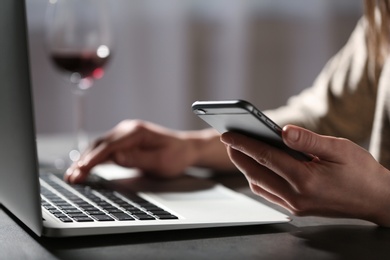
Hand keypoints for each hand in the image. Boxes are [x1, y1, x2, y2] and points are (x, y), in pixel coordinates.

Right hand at [65, 120, 196, 182]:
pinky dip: (93, 159)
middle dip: (84, 161)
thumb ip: (138, 159)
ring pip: (99, 147)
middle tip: (72, 177)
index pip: (110, 146)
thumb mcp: (160, 161)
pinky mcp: (124, 141)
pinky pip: (104, 150)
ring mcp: (125, 134)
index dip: (94, 158)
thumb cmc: (175, 156)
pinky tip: (83, 168)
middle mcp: (128, 129)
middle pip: (100, 145)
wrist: (185, 149)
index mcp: (137, 132)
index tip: (82, 169)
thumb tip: (116, 156)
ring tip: (72, 176)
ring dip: (85, 160)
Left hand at [220, 125, 389, 225]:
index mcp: (306, 179)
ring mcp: (295, 205)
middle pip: (256, 173)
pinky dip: (257, 179)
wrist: (376, 200)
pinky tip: (256, 167)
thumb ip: (309, 140)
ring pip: (259, 185)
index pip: (265, 157)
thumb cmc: (361, 172)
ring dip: (246, 168)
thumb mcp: (339, 148)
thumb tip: (283, 131)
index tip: (228, 134)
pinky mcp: (296, 209)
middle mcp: (296, 196)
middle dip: (238, 155)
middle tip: (227, 140)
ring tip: (239, 150)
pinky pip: (268, 194)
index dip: (244, 144)